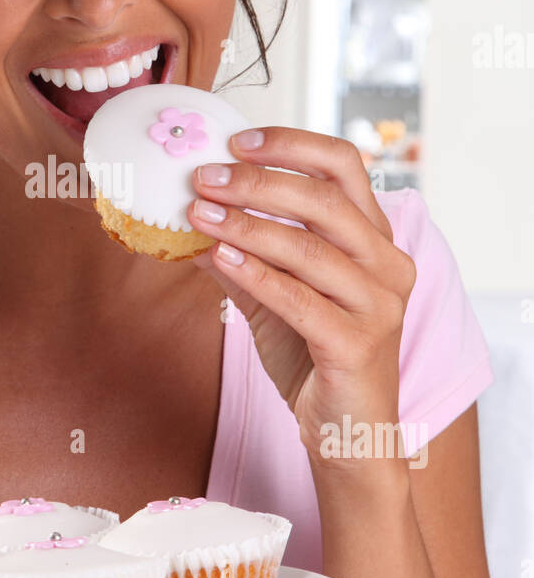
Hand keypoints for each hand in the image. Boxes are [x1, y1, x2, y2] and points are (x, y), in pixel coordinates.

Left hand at [187, 128, 416, 465]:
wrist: (347, 436)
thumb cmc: (315, 360)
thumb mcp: (273, 298)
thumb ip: (241, 257)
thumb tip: (189, 217)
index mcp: (375, 241)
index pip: (345, 167)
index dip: (292, 145)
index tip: (237, 141)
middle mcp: (387, 265)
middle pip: (325, 201)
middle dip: (258, 183)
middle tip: (204, 177)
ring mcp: (379, 306)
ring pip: (309, 248)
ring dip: (246, 226)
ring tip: (199, 213)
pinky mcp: (357, 346)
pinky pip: (300, 300)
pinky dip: (256, 274)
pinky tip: (218, 257)